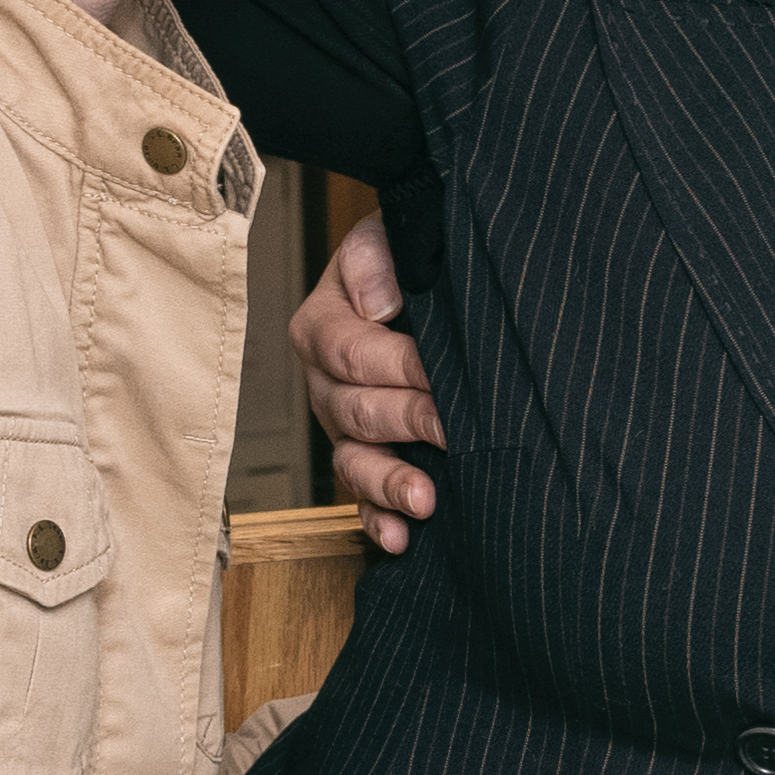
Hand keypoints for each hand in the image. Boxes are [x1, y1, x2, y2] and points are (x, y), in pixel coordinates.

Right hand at [298, 208, 445, 547]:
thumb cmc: (410, 258)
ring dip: (388, 484)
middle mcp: (325, 382)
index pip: (351, 352)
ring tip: (426, 499)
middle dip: (406, 421)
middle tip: (451, 429)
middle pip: (354, 410)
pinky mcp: (367, 458)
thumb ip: (375, 257)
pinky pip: (361, 500)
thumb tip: (378, 303)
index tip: (438, 374)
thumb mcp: (389, 236)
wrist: (427, 283)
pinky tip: (403, 538)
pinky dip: (380, 520)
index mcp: (323, 326)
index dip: (396, 365)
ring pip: (353, 461)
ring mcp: (343, 427)